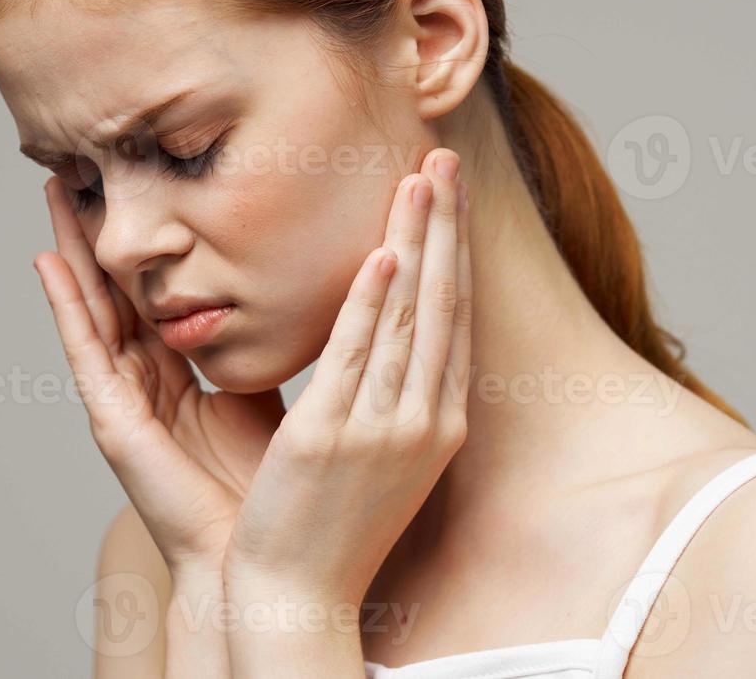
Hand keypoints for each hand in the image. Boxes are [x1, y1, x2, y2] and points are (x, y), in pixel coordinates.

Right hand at [32, 177, 283, 574]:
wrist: (264, 556)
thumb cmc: (271, 484)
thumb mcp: (271, 391)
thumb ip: (269, 343)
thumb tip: (300, 285)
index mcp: (185, 374)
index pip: (159, 291)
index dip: (146, 241)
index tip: (142, 183)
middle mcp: (149, 382)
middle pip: (118, 290)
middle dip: (98, 232)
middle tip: (81, 167)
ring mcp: (127, 401)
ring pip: (94, 308)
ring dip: (71, 251)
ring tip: (54, 193)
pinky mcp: (116, 423)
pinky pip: (86, 353)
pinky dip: (65, 308)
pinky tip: (47, 264)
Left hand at [222, 147, 471, 608]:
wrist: (299, 598)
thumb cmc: (336, 524)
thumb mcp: (383, 455)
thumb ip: (391, 394)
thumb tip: (391, 336)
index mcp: (440, 424)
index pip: (456, 318)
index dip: (455, 251)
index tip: (451, 194)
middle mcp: (424, 422)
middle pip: (443, 304)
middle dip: (446, 225)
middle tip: (446, 157)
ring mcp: (383, 432)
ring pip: (408, 318)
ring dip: (417, 241)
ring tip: (420, 177)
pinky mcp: (331, 440)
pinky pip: (357, 358)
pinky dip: (372, 303)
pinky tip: (382, 254)